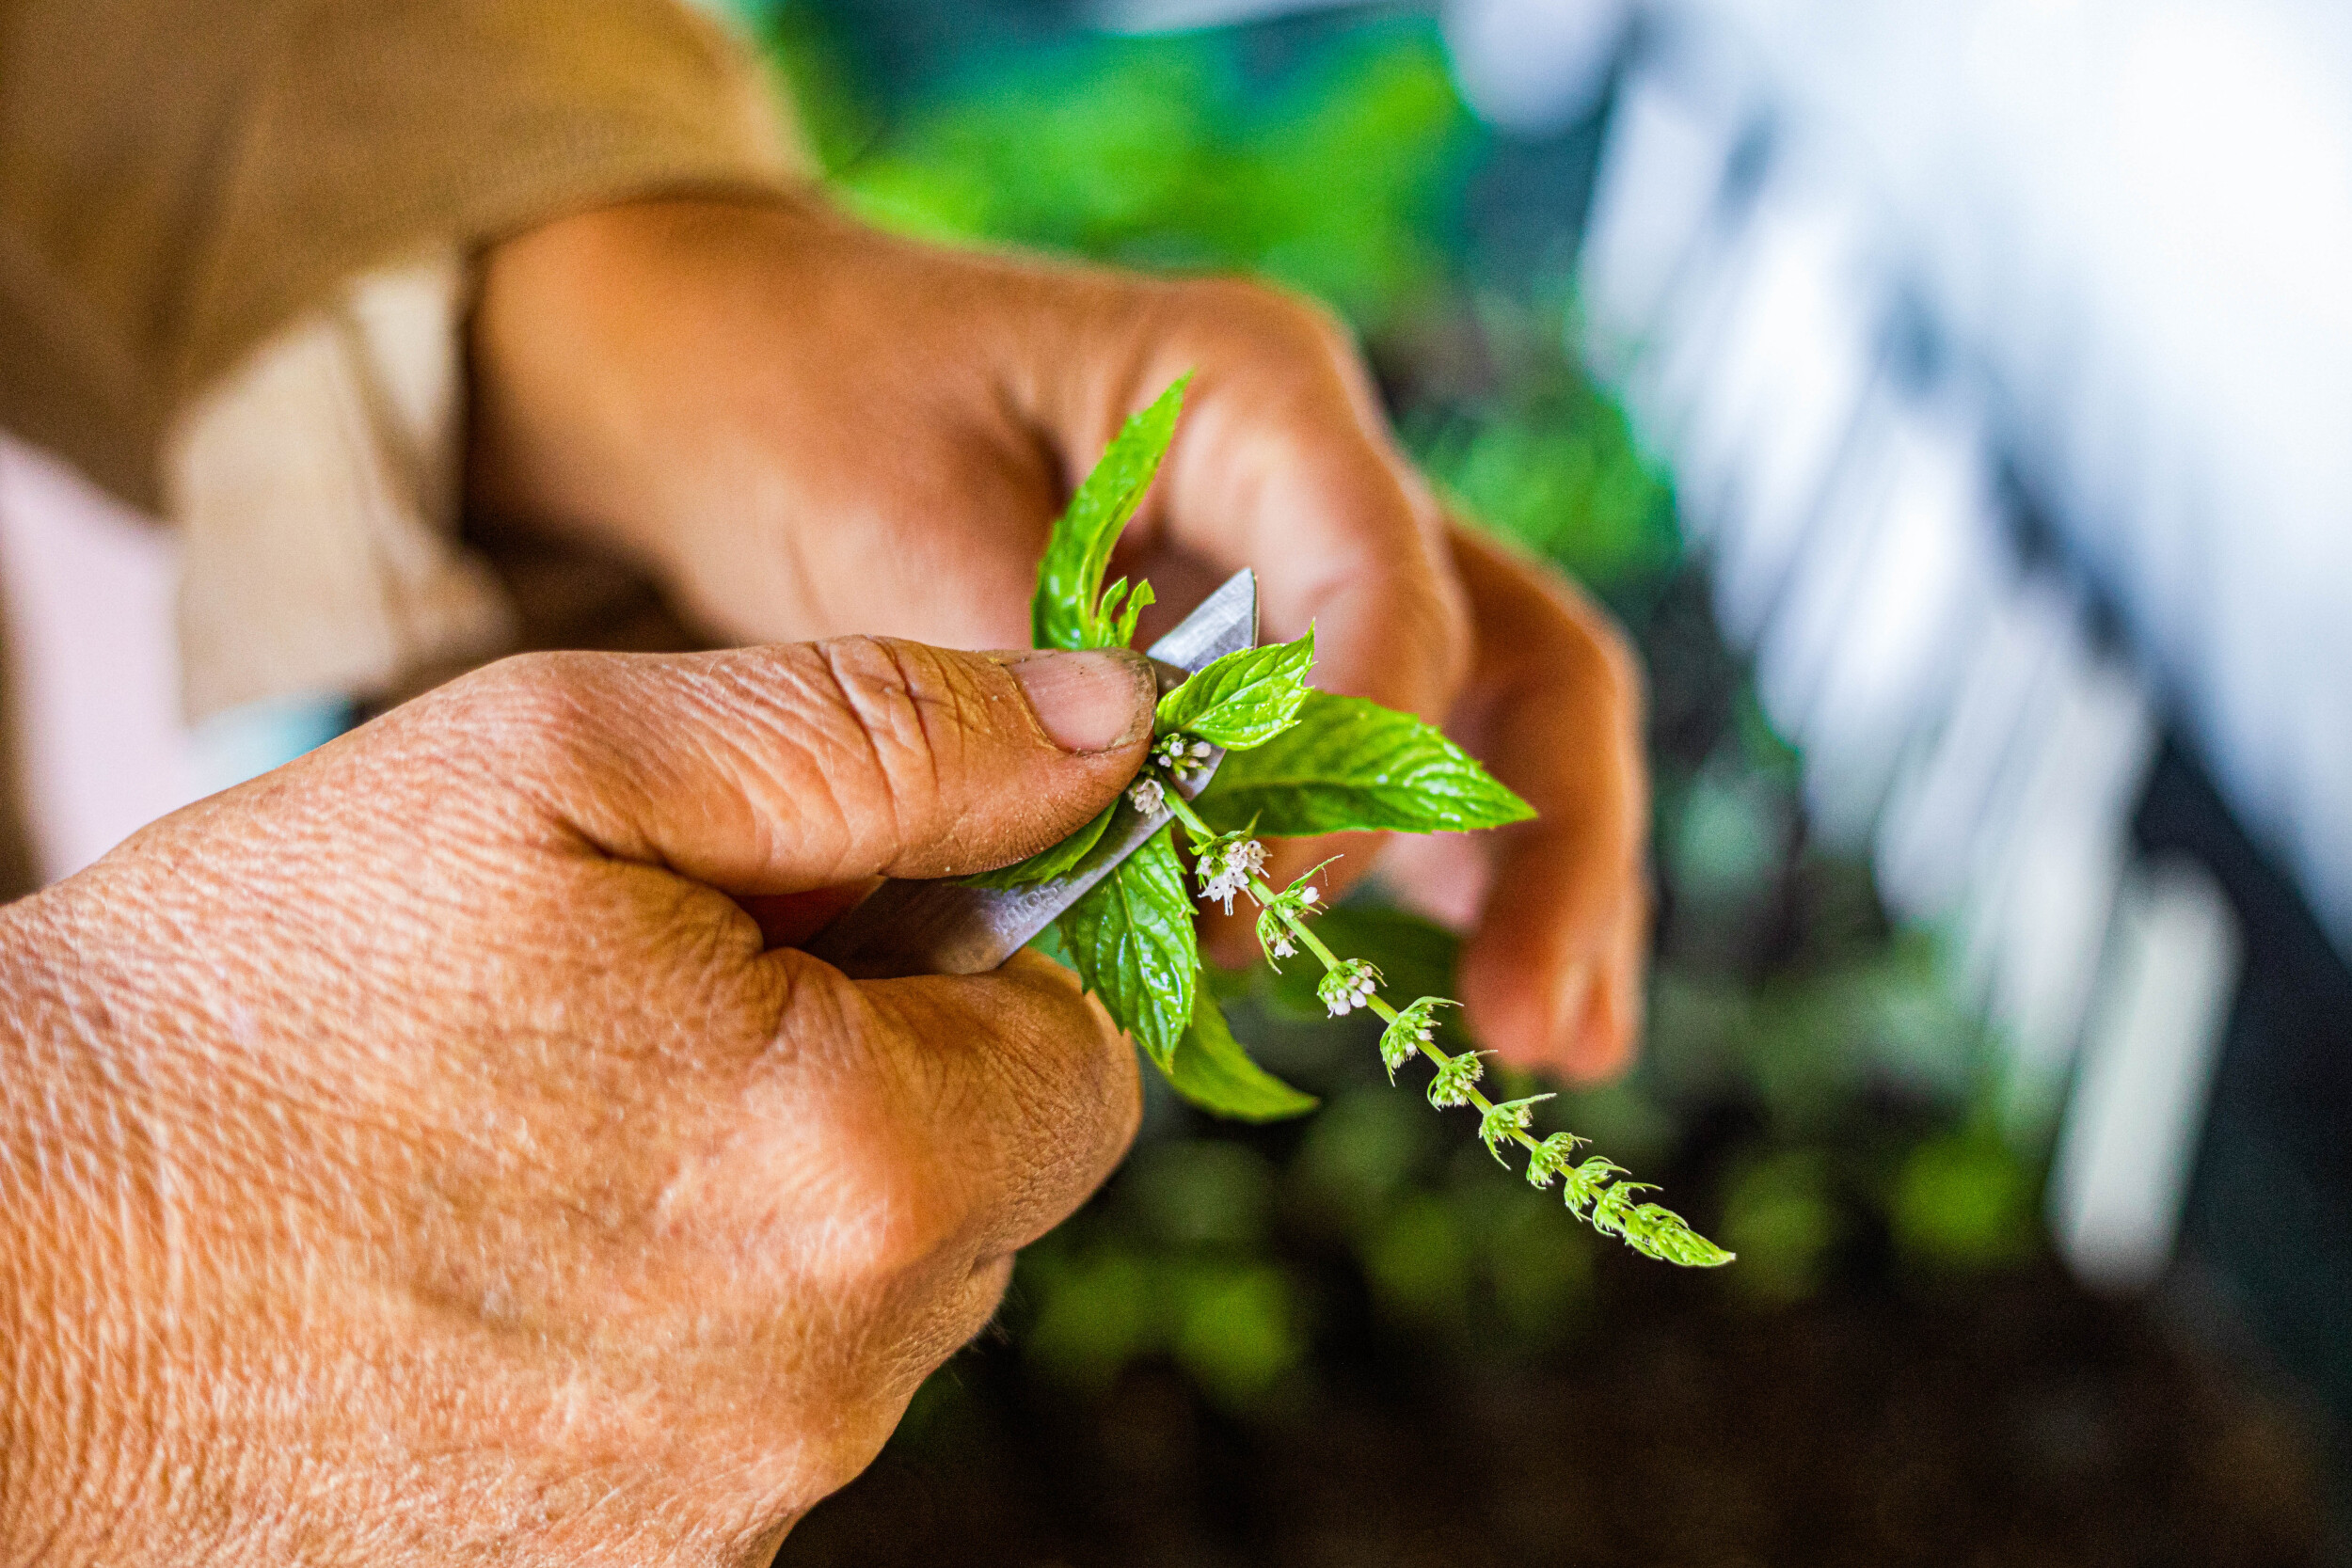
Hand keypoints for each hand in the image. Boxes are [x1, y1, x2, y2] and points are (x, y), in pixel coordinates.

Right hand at [0, 637, 1155, 1564]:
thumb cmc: (251, 999)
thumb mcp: (566, 766)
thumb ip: (883, 737)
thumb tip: (1108, 724)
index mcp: (862, 1169)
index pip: (1087, 1057)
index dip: (983, 962)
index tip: (844, 916)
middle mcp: (828, 1386)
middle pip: (984, 1192)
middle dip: (884, 1080)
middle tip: (667, 1001)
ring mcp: (724, 1518)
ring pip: (863, 1315)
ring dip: (775, 1207)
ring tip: (556, 1133)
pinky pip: (749, 1424)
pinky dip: (680, 1334)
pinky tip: (512, 1265)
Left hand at [469, 194, 1649, 1079]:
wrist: (727, 366)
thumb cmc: (796, 400)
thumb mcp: (886, 522)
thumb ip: (1030, 686)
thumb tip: (1161, 850)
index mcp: (1249, 387)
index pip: (1383, 580)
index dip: (1358, 760)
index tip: (1263, 902)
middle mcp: (1308, 473)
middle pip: (1508, 652)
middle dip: (1549, 840)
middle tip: (1540, 1027)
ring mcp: (1294, 567)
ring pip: (1479, 722)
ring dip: (1524, 878)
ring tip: (1548, 1044)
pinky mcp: (1251, 660)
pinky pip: (1375, 772)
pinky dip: (1418, 881)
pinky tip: (1459, 994)